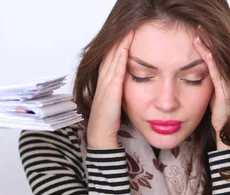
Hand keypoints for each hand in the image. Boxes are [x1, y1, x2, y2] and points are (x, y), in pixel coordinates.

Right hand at [86, 31, 133, 148]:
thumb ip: (120, 90)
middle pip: (111, 54)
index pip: (111, 58)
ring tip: (129, 30)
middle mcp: (103, 80)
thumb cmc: (109, 121)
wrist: (101, 134)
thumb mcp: (115, 100)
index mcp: (105, 82)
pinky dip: (119, 59)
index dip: (118, 45)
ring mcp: (106, 85)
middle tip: (128, 25)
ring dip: (120, 44)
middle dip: (119, 39)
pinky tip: (124, 49)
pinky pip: (115, 72)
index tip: (127, 33)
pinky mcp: (110, 92)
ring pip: (112, 59)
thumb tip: (128, 83)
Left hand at [193, 31, 229, 148]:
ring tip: (198, 33)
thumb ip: (205, 84)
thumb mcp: (209, 96)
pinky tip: (203, 49)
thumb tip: (192, 76)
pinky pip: (217, 72)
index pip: (212, 58)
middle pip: (216, 55)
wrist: (228, 132)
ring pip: (217, 60)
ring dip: (207, 46)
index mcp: (222, 79)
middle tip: (197, 26)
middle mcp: (227, 79)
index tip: (196, 32)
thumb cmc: (218, 115)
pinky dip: (210, 59)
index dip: (205, 45)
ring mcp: (228, 84)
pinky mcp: (227, 91)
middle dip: (207, 40)